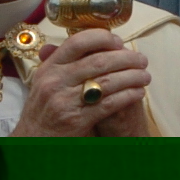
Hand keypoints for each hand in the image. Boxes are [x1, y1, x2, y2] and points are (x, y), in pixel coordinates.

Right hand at [10, 29, 150, 136]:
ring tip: (145, 76)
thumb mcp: (45, 82)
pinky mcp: (77, 120)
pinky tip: (138, 93)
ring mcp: (65, 101)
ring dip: (131, 77)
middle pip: (98, 61)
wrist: (33, 141)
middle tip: (142, 60)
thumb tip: (85, 41)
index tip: (119, 42)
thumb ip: (63, 63)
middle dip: (126, 59)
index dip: (102, 38)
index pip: (77, 42)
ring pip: (106, 82)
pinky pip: (109, 104)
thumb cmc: (44, 111)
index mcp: (49, 68)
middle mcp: (55, 81)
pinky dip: (127, 96)